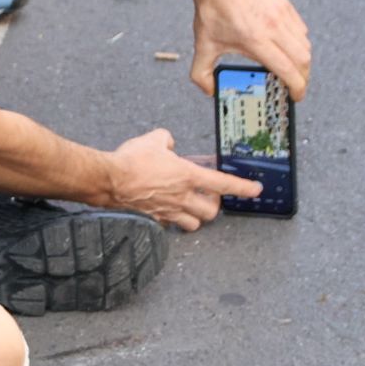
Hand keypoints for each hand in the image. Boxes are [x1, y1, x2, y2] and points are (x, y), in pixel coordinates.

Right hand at [106, 129, 260, 231]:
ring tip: (191, 209)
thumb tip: (169, 142)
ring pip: (194, 224)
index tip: (255, 190)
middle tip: (210, 197)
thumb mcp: (153, 139)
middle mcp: (182, 196)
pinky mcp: (154, 219)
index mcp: (187, 175)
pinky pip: (169, 225)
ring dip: (196, 218)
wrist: (109, 180)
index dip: (243, 188)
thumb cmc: (131, 160)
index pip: (223, 184)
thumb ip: (167, 139)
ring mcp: (168, 211)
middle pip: (211, 212)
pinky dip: (172, 220)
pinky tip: (166, 212)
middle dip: (214, 206)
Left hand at [187, 0, 310, 100]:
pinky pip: (301, 29)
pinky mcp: (284, 4)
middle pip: (303, 60)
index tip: (296, 96)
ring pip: (305, 45)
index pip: (288, 70)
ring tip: (290, 68)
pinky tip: (287, 48)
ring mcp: (282, 14)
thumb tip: (209, 91)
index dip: (297, 88)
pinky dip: (299, 43)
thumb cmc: (211, 9)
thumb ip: (201, 74)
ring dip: (302, 61)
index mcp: (256, 40)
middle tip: (295, 85)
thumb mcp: (203, 45)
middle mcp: (273, 27)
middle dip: (303, 77)